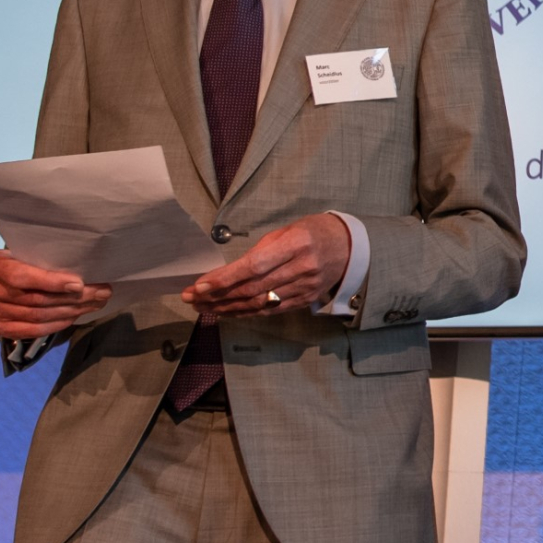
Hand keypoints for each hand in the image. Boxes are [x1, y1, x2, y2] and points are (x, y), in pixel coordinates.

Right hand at [0, 249, 107, 339]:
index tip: (80, 284)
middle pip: (36, 299)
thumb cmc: (21, 262)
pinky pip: (34, 330)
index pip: (21, 276)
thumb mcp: (27, 254)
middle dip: (74, 297)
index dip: (51, 282)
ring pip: (39, 316)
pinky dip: (58, 323)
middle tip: (101, 293)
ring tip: (96, 303)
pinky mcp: (1, 328)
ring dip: (72, 311)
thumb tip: (86, 273)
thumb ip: (46, 261)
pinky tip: (75, 315)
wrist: (2, 280)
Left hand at [183, 214, 351, 317]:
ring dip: (227, 308)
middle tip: (191, 298)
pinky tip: (228, 312)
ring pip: (260, 303)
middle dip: (218, 296)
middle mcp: (302, 268)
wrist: (350, 246)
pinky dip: (247, 313)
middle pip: (253, 288)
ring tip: (203, 308)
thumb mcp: (287, 230)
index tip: (200, 285)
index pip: (254, 266)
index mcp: (297, 243)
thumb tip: (228, 272)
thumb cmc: (313, 231)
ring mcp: (306, 287)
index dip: (225, 279)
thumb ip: (261, 250)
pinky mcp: (306, 299)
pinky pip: (272, 310)